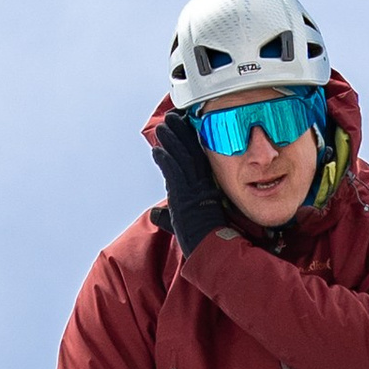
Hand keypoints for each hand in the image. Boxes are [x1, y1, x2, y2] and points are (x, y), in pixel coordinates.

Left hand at [148, 106, 229, 252]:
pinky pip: (176, 175)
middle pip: (190, 153)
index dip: (189, 141)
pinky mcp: (185, 198)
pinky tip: (157, 151)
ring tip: (162, 127)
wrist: (213, 251)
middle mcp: (200, 187)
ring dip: (171, 143)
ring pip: (182, 160)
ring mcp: (193, 192)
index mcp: (204, 188)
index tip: (183, 126)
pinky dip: (166, 162)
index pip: (196, 159)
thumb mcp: (183, 223)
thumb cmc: (202, 240)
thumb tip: (155, 214)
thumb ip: (168, 216)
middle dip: (180, 134)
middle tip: (172, 117)